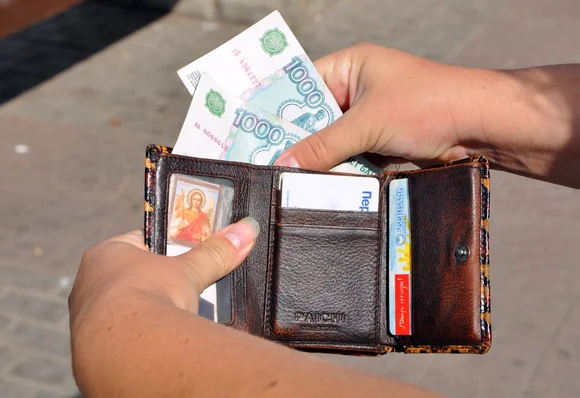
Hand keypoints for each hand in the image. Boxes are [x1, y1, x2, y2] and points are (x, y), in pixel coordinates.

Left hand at [69, 217, 259, 328]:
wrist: (126, 347)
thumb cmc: (149, 295)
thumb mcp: (190, 270)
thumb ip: (216, 252)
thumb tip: (246, 229)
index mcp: (105, 254)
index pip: (138, 244)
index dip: (162, 249)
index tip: (181, 256)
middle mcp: (88, 282)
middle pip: (131, 277)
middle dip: (156, 284)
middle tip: (181, 290)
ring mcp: (85, 316)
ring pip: (125, 307)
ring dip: (147, 310)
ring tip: (173, 316)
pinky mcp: (90, 345)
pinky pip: (122, 333)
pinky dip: (139, 334)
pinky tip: (157, 338)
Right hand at [274, 43, 491, 169]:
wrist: (480, 129)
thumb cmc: (427, 105)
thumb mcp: (368, 123)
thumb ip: (324, 146)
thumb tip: (284, 164)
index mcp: (350, 68)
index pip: (301, 86)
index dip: (278, 108)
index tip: (252, 133)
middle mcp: (356, 92)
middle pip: (313, 119)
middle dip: (297, 142)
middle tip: (267, 163)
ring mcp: (368, 121)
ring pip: (330, 144)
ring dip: (319, 161)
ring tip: (288, 180)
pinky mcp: (380, 146)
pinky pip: (349, 160)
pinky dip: (339, 172)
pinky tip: (320, 186)